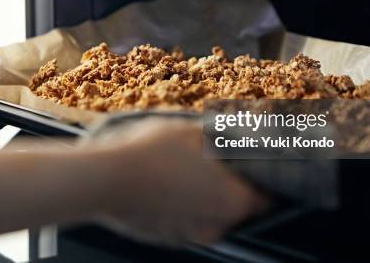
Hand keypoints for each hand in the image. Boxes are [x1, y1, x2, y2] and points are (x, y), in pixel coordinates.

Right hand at [97, 118, 267, 245]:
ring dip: (201, 194)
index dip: (258, 178)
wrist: (105, 180)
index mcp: (233, 200)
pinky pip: (182, 219)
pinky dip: (179, 204)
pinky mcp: (166, 238)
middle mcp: (216, 226)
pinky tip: (164, 181)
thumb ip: (220, 136)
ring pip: (206, 214)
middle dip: (226, 184)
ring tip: (181, 167)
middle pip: (234, 207)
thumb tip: (232, 133)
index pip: (264, 197)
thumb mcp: (192, 131)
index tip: (248, 164)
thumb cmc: (152, 153)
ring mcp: (189, 235)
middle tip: (210, 159)